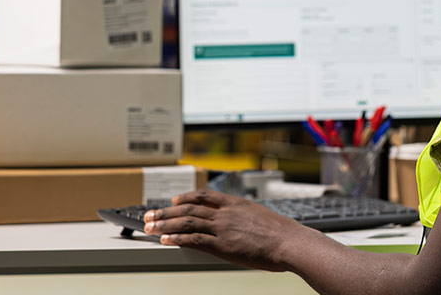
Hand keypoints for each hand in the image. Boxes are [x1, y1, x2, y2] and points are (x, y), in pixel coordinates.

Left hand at [143, 189, 311, 271]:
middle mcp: (226, 213)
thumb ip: (245, 217)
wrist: (290, 242)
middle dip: (166, 212)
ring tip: (150, 226)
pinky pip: (194, 240)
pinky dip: (177, 239)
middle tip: (150, 214)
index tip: (173, 200)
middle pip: (189, 208)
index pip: (203, 196)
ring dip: (165, 224)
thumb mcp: (262, 217)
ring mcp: (223, 228)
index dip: (185, 197)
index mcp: (235, 203)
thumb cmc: (282, 233)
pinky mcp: (223, 245)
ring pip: (187, 222)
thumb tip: (241, 222)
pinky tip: (165, 240)